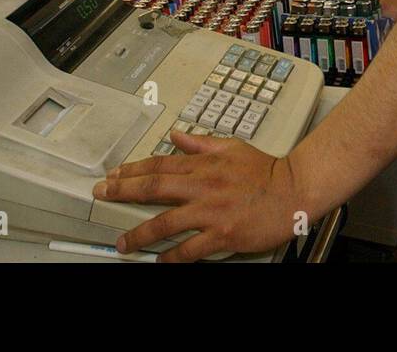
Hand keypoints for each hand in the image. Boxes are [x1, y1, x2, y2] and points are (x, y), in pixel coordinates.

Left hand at [94, 130, 304, 261]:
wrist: (295, 190)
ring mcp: (211, 211)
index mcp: (204, 165)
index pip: (159, 165)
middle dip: (122, 192)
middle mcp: (203, 186)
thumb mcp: (232, 146)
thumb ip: (201, 143)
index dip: (132, 170)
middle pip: (153, 188)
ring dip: (139, 234)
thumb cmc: (267, 170)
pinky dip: (172, 256)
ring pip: (165, 222)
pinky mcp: (223, 234)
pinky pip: (190, 248)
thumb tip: (176, 136)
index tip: (114, 175)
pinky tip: (160, 261)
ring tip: (123, 243)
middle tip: (102, 195)